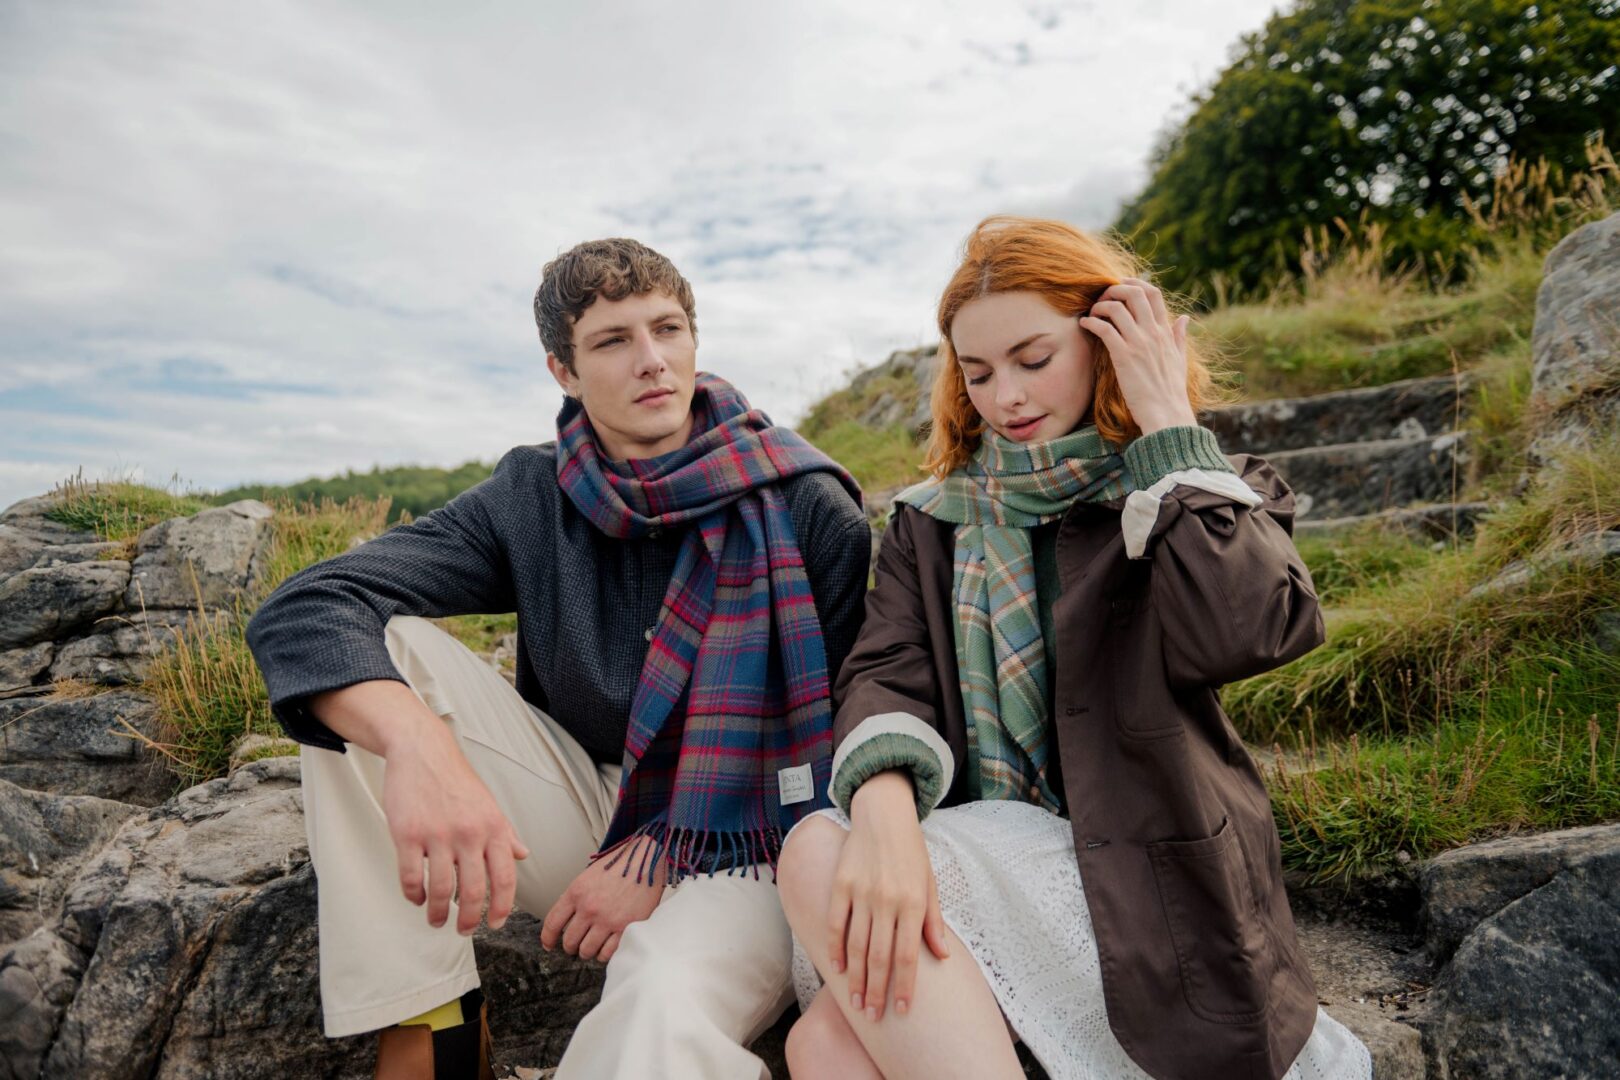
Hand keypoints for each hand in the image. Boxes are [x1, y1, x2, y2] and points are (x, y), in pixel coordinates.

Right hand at [379, 716, 530, 934]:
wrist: (422, 750)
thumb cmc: (456, 780)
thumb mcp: (489, 805)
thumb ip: (505, 832)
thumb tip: (524, 854)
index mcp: (493, 827)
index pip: (505, 878)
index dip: (501, 907)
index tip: (495, 924)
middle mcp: (469, 833)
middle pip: (474, 891)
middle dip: (469, 920)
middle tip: (464, 931)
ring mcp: (437, 835)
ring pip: (441, 889)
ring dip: (438, 913)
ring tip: (437, 920)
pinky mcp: (407, 834)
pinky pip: (411, 877)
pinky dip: (414, 895)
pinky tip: (417, 898)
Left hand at [540, 837, 665, 962]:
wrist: (645, 860)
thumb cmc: (617, 867)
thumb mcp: (588, 877)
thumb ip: (574, 898)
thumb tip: (563, 922)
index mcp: (576, 892)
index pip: (553, 923)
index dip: (547, 938)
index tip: (549, 945)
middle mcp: (590, 908)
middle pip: (569, 941)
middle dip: (570, 947)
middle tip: (575, 946)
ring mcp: (608, 919)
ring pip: (586, 950)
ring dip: (587, 951)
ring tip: (591, 947)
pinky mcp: (626, 928)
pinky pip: (607, 953)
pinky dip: (603, 954)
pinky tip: (605, 947)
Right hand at [830, 771, 950, 1021]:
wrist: (884, 816)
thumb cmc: (911, 853)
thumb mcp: (930, 883)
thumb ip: (934, 921)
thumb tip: (943, 956)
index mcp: (913, 903)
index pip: (908, 956)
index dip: (905, 987)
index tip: (902, 1011)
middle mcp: (887, 901)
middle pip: (880, 957)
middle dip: (877, 991)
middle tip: (873, 1016)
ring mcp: (862, 893)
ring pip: (856, 945)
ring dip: (855, 978)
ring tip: (856, 1002)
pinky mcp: (841, 884)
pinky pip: (835, 923)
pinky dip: (834, 948)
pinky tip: (836, 969)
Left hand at [1079, 276, 1197, 433]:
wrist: (1166, 413)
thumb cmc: (1171, 390)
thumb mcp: (1180, 359)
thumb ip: (1180, 336)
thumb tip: (1185, 318)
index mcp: (1165, 331)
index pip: (1153, 293)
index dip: (1135, 284)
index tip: (1120, 287)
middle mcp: (1153, 332)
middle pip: (1134, 293)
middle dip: (1114, 288)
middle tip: (1102, 297)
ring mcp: (1138, 343)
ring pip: (1116, 307)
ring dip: (1100, 305)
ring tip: (1092, 313)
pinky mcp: (1124, 356)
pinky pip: (1104, 329)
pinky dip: (1091, 322)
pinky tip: (1085, 325)